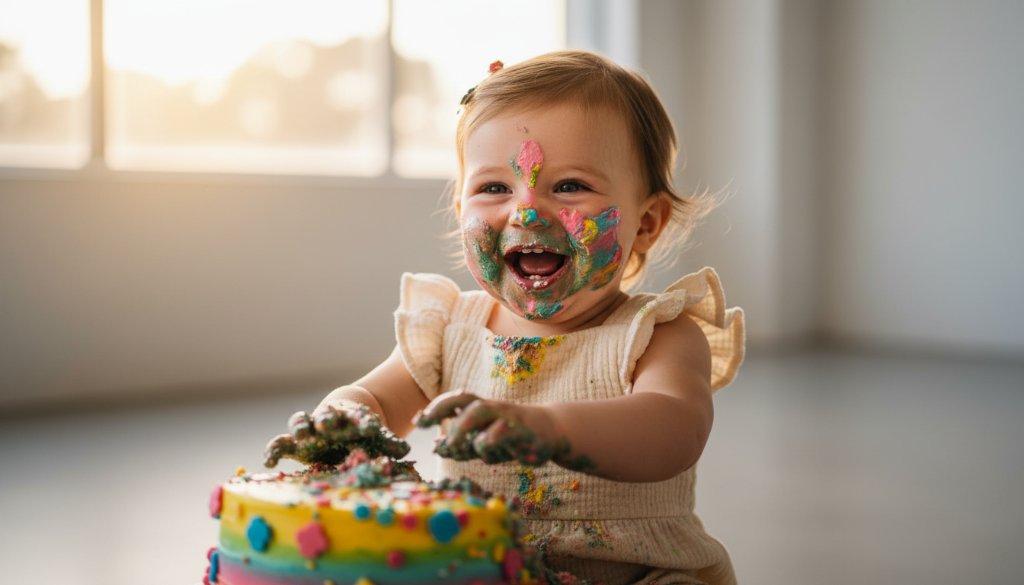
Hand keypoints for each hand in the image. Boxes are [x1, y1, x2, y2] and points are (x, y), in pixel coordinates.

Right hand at [263, 404, 409, 467]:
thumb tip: (405, 450)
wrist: (342, 423)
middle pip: (326, 415)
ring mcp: (311, 430)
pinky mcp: (296, 444)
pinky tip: (270, 462)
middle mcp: (330, 421)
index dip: (364, 422)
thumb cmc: (363, 433)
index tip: (371, 427)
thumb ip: (389, 443)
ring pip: (301, 421)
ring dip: (301, 426)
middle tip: (329, 424)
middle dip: (327, 419)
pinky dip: (274, 450)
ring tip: (300, 434)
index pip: (358, 417)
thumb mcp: (377, 438)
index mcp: (353, 419)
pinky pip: (281, 444)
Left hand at [413, 390, 568, 466]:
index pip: (455, 400)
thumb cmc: (514, 437)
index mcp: (482, 408)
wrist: (552, 433)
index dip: (435, 408)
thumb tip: (436, 446)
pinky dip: (489, 440)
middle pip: (464, 398)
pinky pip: (502, 431)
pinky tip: (483, 449)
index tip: (419, 421)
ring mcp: (507, 417)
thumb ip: (463, 444)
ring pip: (480, 411)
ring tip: (451, 443)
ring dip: (462, 425)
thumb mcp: (485, 442)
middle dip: (441, 408)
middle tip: (425, 424)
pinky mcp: (521, 430)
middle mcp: (492, 408)